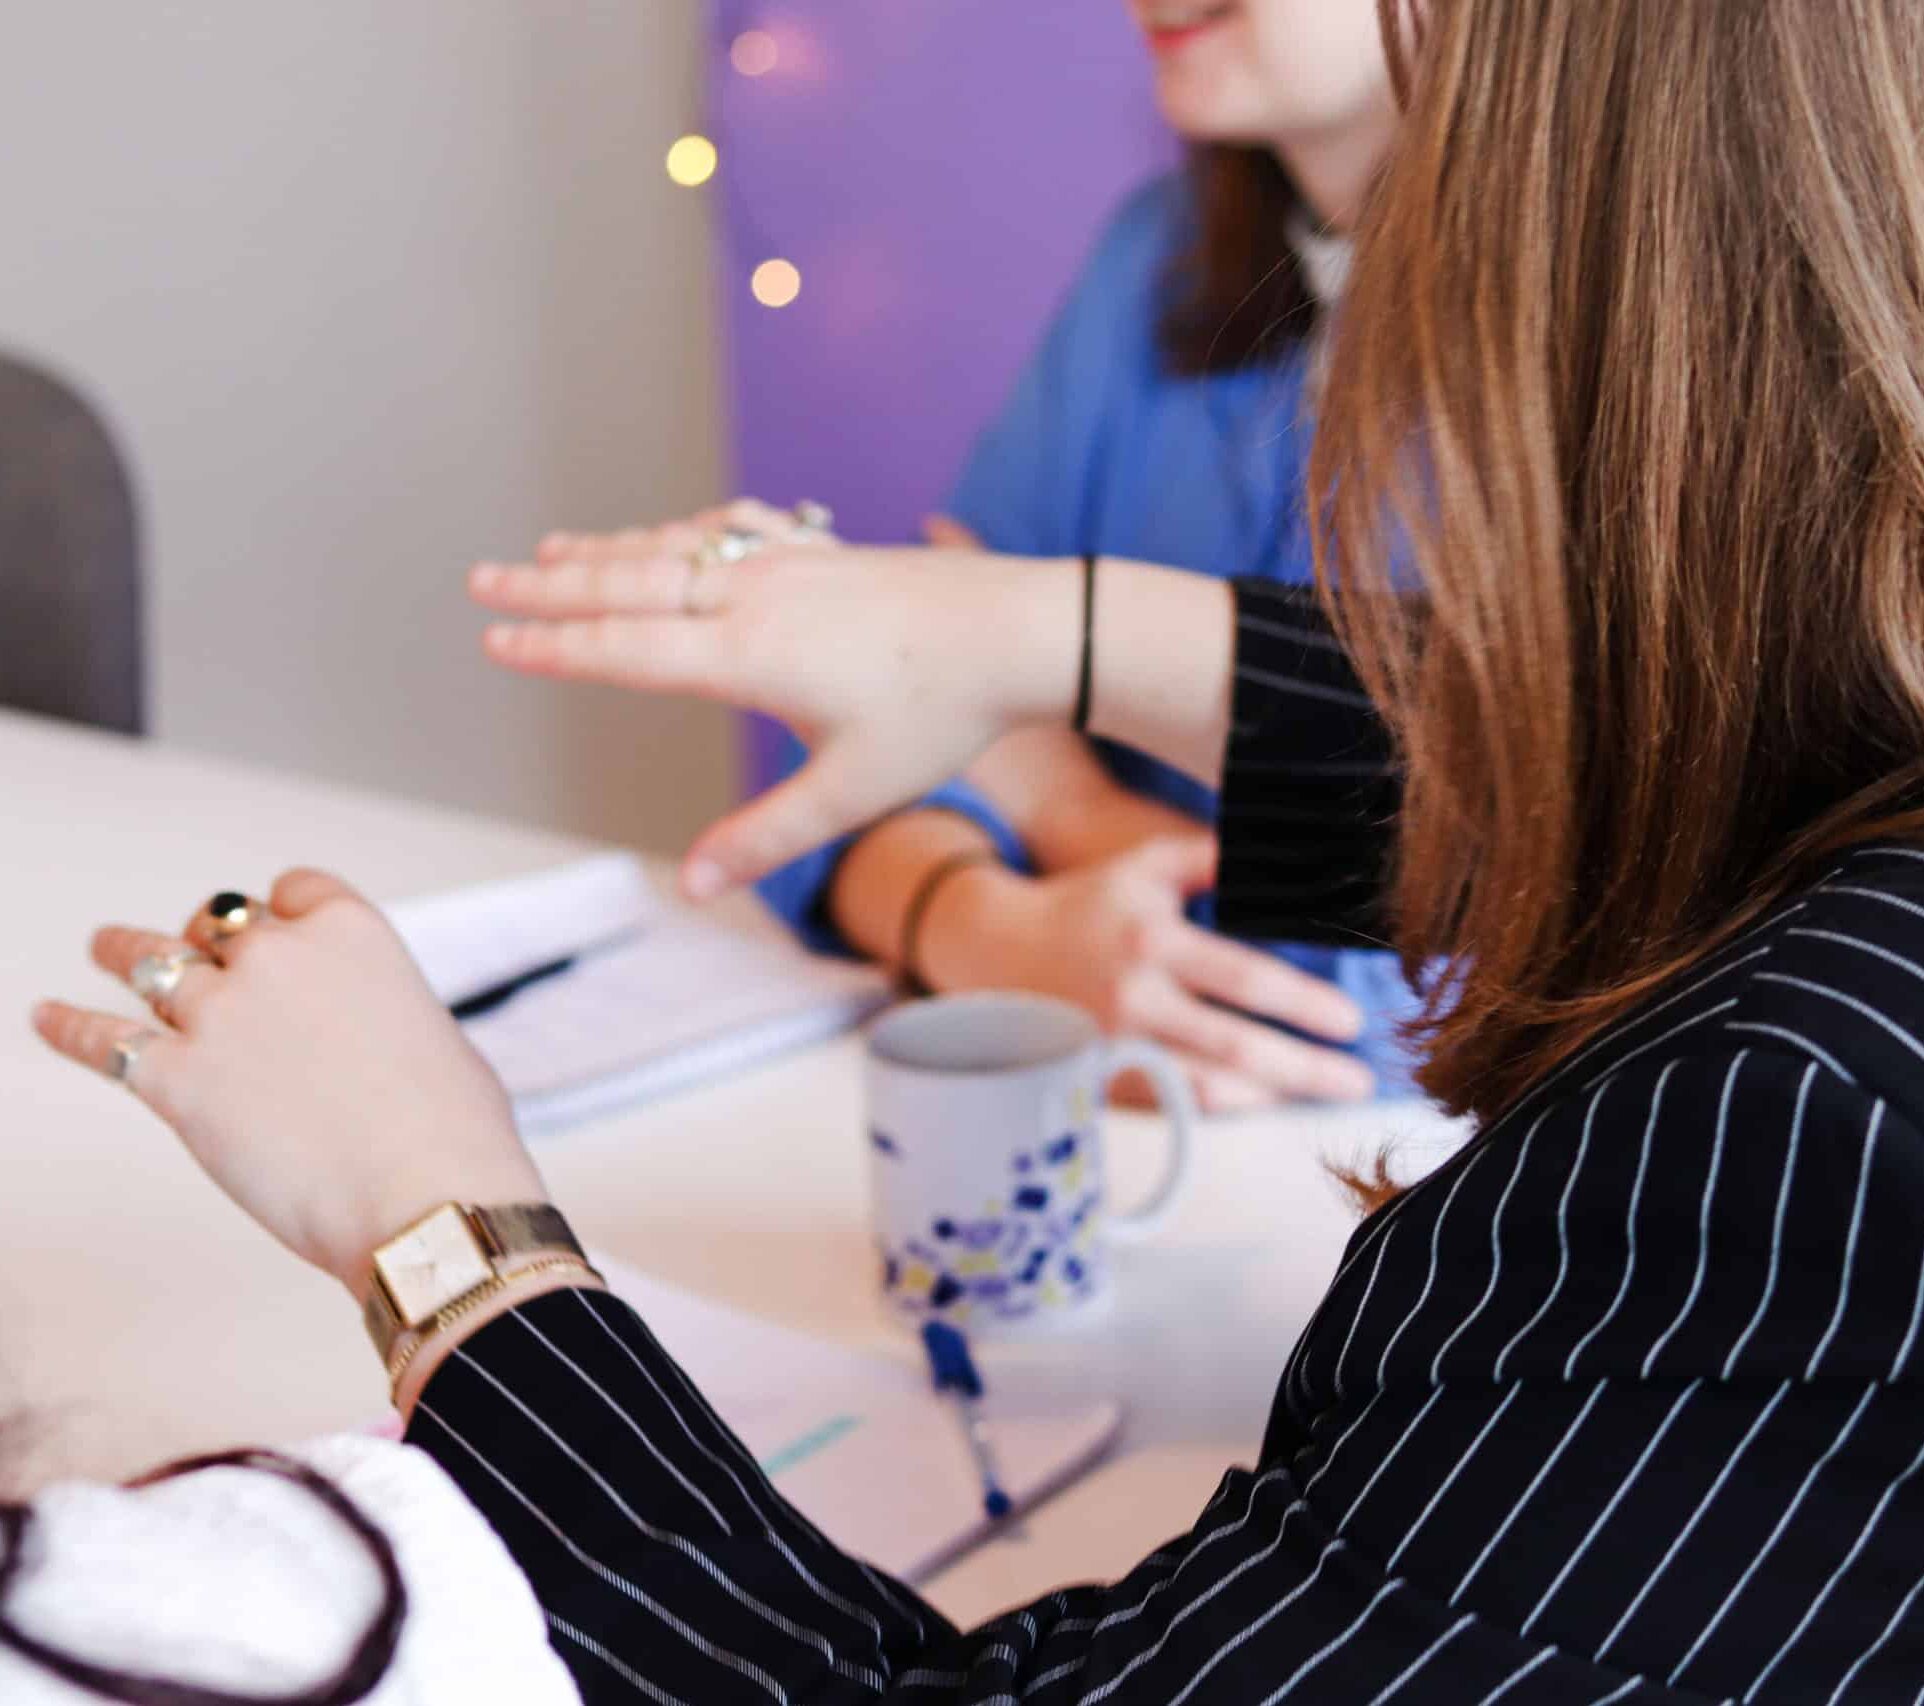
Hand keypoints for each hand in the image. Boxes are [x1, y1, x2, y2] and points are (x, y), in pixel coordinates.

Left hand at [32, 871, 542, 1298]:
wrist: (424, 1197)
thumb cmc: (452, 1131)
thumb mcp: (437, 1038)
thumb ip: (385, 1014)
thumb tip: (367, 1037)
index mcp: (354, 935)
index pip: (296, 890)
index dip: (281, 910)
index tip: (273, 924)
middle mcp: (280, 959)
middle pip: (222, 925)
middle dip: (213, 940)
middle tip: (202, 955)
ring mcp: (220, 1015)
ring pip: (152, 963)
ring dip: (124, 952)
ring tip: (105, 947)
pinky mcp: (176, 1080)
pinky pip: (105, 1042)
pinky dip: (68, 1027)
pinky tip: (45, 1018)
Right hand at [471, 518, 1083, 897]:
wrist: (1021, 628)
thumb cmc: (944, 714)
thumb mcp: (853, 793)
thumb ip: (767, 838)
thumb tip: (694, 886)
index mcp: (750, 654)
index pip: (628, 649)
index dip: (557, 648)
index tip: (495, 642)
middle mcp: (755, 594)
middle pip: (630, 584)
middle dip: (549, 586)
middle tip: (480, 580)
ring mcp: (788, 562)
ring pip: (673, 550)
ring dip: (604, 553)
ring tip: (546, 553)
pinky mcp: (820, 551)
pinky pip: (726, 530)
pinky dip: (676, 533)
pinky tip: (666, 537)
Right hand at [934, 836, 1374, 1108]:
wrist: (994, 950)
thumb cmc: (1086, 903)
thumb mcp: (1143, 867)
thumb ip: (1210, 859)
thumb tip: (1287, 855)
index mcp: (1151, 940)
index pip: (1244, 978)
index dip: (1303, 1005)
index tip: (1352, 1021)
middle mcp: (1132, 999)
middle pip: (1234, 1047)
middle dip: (1305, 1069)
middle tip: (1359, 1081)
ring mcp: (1110, 1049)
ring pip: (1201, 1090)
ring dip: (1266, 1097)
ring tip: (1315, 1095)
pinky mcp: (1095, 1082)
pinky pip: (1165, 1107)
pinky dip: (1214, 1110)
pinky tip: (1253, 1102)